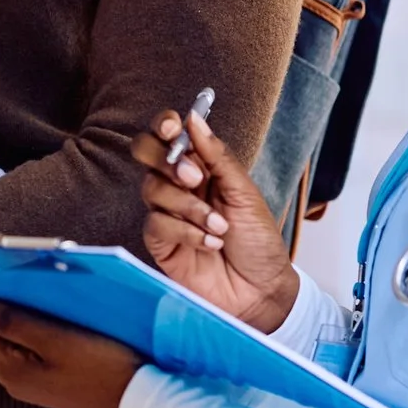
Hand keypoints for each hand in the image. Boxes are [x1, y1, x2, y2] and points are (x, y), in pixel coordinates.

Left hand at [0, 298, 142, 407]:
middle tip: (32, 285)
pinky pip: (30, 346)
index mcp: (7, 369)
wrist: (139, 400)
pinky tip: (57, 317)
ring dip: (24, 315)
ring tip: (48, 298)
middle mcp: (12, 378)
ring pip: (11, 336)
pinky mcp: (48, 380)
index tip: (7, 277)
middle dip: (5, 304)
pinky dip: (38, 329)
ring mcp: (30, 381)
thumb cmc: (101, 368)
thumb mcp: (54, 338)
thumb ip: (11, 321)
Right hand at [135, 104, 300, 332]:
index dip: (163, 125)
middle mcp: (179, 186)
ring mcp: (167, 213)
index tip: (173, 128)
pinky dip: (186, 232)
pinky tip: (210, 244)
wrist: (261, 289)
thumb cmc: (258, 242)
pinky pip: (156, 224)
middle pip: (145, 153)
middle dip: (167, 161)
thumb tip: (194, 119)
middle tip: (193, 177)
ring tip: (218, 226)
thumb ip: (217, 156)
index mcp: (201, 167)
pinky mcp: (160, 242)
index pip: (169, 135)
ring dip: (189, 206)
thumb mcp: (245, 193)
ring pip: (152, 189)